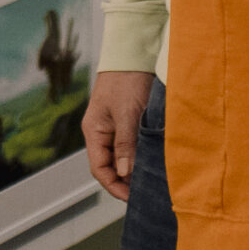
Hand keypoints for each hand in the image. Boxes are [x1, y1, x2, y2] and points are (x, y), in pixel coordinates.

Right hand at [83, 69, 154, 201]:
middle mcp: (102, 131)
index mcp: (94, 131)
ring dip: (135, 168)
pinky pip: (132, 144)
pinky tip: (154, 160)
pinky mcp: (128, 119)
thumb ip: (125, 144)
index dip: (114, 187)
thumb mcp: (127, 113)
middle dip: (126, 181)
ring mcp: (114, 125)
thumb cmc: (127, 78)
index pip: (99, 169)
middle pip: (110, 165)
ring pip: (122, 156)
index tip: (133, 198)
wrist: (134, 50)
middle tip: (147, 192)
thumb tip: (124, 173)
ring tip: (153, 179)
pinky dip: (141, 154)